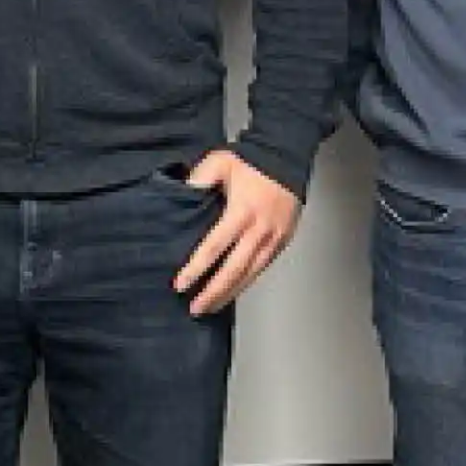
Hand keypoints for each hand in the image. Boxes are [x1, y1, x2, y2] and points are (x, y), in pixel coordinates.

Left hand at [173, 150, 301, 314]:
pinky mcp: (282, 241)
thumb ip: (198, 180)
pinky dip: (247, 282)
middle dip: (213, 292)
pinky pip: (262, 267)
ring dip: (230, 293)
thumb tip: (180, 196)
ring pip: (251, 274)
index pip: (214, 248)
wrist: (286, 157)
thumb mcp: (218, 163)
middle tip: (195, 308)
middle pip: (234, 270)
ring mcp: (274, 238)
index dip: (196, 269)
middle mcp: (259, 230)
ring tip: (211, 307)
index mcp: (241, 213)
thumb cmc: (252, 162)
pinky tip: (234, 290)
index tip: (181, 285)